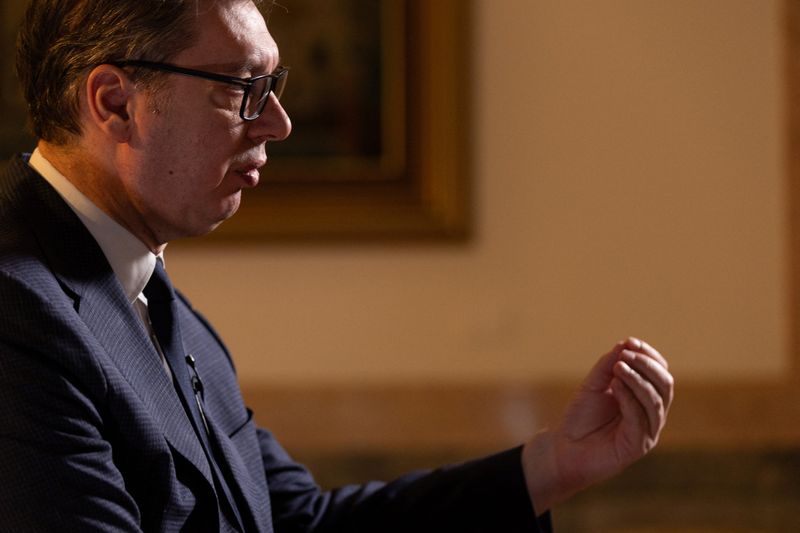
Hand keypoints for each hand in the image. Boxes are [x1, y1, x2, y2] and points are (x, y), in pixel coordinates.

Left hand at [522, 337, 673, 513]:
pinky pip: (640, 418)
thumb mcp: (593, 384)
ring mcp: (647, 431)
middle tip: (625, 354)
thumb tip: (625, 343)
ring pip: (656, 401)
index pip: (660, 372)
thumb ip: (608, 365)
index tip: (630, 342)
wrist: (565, 448)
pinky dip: (629, 398)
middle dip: (647, 366)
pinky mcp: (638, 446)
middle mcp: (651, 414)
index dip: (649, 355)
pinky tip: (615, 385)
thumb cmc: (581, 417)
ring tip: (618, 367)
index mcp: (645, 397)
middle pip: (665, 385)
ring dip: (637, 380)